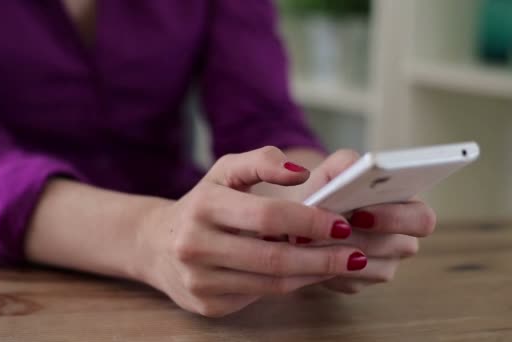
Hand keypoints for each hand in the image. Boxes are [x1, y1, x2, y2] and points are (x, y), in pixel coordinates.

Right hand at [137, 147, 367, 316]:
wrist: (156, 244)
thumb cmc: (202, 204)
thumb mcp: (224, 172)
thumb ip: (262, 161)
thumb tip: (300, 171)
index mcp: (204, 206)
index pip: (267, 216)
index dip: (309, 221)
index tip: (342, 223)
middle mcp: (196, 246)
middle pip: (273, 257)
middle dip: (322, 257)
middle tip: (356, 253)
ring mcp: (200, 280)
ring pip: (271, 283)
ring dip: (313, 274)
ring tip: (341, 263)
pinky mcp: (207, 304)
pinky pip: (260, 296)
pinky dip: (291, 285)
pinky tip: (308, 273)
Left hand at [295, 150, 436, 293]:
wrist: (301, 211)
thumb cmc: (324, 186)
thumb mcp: (331, 170)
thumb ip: (345, 164)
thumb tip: (355, 171)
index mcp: (405, 205)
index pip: (423, 218)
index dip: (395, 218)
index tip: (361, 213)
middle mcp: (402, 237)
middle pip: (404, 247)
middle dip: (367, 239)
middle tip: (335, 231)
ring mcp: (386, 262)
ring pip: (376, 268)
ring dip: (344, 253)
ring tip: (313, 240)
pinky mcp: (362, 280)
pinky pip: (353, 282)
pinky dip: (331, 268)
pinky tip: (314, 254)